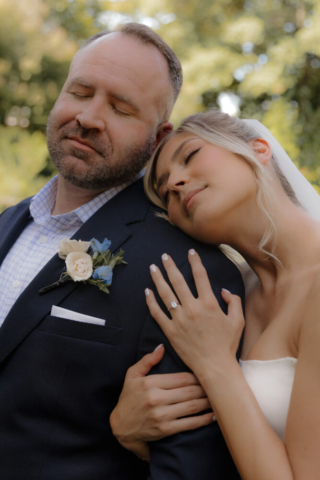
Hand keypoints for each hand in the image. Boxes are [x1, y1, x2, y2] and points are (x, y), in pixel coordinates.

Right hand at [110, 344, 213, 460]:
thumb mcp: (132, 375)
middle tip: (217, 384)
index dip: (197, 376)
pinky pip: (189, 424)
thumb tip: (162, 347)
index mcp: (151, 383)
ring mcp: (161, 415)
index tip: (207, 373)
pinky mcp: (165, 430)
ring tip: (219, 398)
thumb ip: (147, 360)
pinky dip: (203, 420)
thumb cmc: (128, 398)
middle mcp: (157, 399)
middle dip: (206, 388)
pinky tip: (213, 416)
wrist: (120, 427)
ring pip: (191, 406)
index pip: (181, 378)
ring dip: (208, 403)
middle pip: (189, 391)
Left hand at [145, 250, 244, 379]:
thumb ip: (234, 301)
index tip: (190, 252)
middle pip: (178, 281)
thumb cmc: (227, 344)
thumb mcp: (237, 321)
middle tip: (164, 256)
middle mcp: (192, 308)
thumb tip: (223, 290)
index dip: (195, 261)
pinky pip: (157, 313)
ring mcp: (179, 319)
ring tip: (152, 268)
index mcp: (209, 303)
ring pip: (165, 294)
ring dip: (158, 279)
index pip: (200, 276)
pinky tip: (147, 291)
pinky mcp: (170, 331)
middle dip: (170, 266)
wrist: (215, 367)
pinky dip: (151, 301)